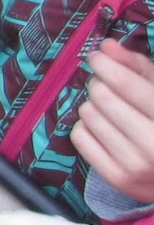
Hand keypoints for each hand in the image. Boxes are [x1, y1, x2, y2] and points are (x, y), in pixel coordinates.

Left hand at [71, 39, 153, 203]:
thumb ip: (137, 66)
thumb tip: (106, 46)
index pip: (122, 82)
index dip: (103, 63)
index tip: (98, 58)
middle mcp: (153, 144)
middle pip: (101, 95)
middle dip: (101, 85)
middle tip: (110, 89)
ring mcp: (135, 165)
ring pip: (87, 114)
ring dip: (94, 107)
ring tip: (113, 113)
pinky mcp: (117, 178)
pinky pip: (79, 136)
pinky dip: (87, 127)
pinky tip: (106, 131)